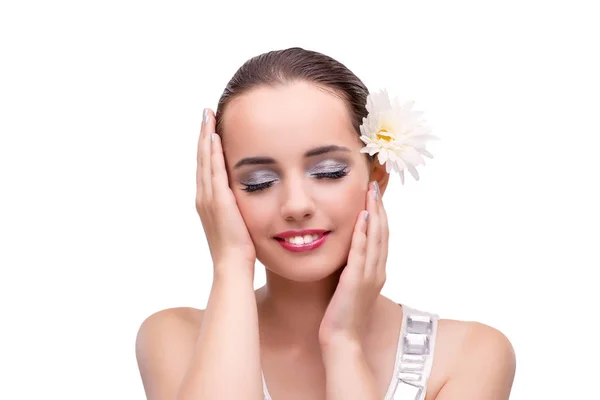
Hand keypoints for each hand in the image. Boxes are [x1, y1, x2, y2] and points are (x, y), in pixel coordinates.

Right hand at [196, 108, 256, 273]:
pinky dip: (212, 152)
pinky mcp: (218, 200)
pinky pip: (214, 170)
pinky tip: (214, 136)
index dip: (206, 147)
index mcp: (207, 201)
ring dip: (205, 137)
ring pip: (205, 160)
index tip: (210, 127)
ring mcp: (208, 198)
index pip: (207, 167)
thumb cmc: (240, 250)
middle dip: (203, 135)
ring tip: (207, 116)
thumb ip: (239, 208)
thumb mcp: (238, 223)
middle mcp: (203, 196)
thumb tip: (249, 199)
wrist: (232, 265)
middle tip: (205, 113)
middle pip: (202, 158)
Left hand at [318, 181, 388, 346]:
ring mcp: (369, 276)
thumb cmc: (342, 314)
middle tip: (375, 184)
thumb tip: (348, 251)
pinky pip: (361, 252)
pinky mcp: (355, 281)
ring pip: (376, 238)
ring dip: (375, 213)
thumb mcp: (351, 286)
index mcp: (377, 271)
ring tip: (371, 192)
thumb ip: (353, 268)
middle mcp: (378, 271)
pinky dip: (363, 233)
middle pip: (383, 232)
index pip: (382, 236)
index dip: (380, 214)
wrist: (342, 340)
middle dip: (380, 207)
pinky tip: (362, 217)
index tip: (374, 194)